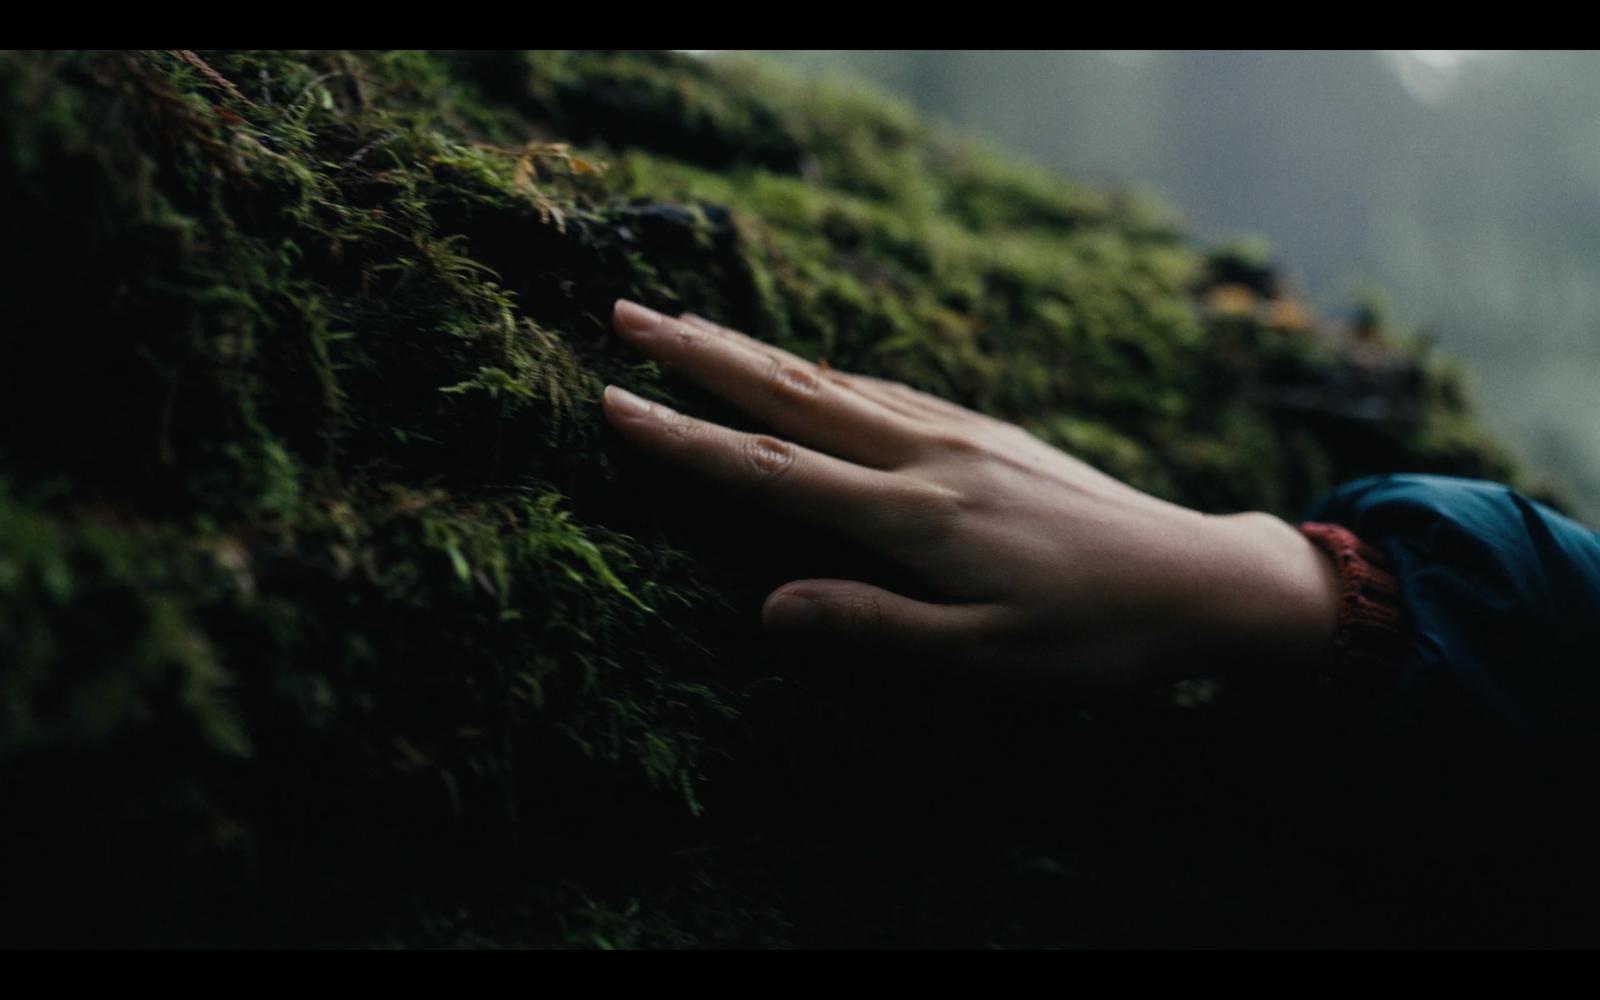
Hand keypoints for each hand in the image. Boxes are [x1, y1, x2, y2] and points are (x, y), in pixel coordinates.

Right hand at [601, 300, 1339, 694]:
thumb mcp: (988, 659)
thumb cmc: (1095, 639)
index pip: (775, 472)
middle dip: (701, 355)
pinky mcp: (989, 431)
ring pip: (836, 381)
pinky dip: (825, 372)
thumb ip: (876, 626)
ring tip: (689, 329)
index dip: (688, 439)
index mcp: (920, 518)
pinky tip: (805, 370)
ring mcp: (963, 434)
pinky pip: (886, 390)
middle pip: (794, 395)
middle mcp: (932, 457)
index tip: (615, 402)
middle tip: (625, 316)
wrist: (1199, 578)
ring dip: (754, 353)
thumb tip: (769, 606)